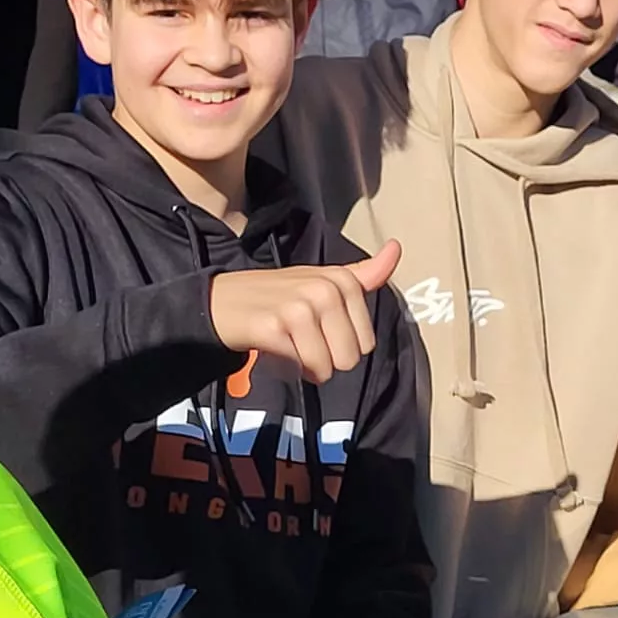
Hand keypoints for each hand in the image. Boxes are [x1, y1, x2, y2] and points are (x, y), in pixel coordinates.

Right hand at [209, 241, 398, 383]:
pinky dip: (286, 369)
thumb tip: (397, 248)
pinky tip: (272, 351)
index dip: (343, 346)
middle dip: (326, 360)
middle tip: (300, 341)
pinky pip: (299, 368)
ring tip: (287, 346)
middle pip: (349, 358)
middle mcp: (324, 290)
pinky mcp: (273, 328)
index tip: (320, 330)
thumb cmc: (278, 295)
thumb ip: (363, 274)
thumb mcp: (322, 280)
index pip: (366, 342)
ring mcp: (298, 308)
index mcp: (341, 280)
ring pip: (325, 368)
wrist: (219, 302)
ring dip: (304, 367)